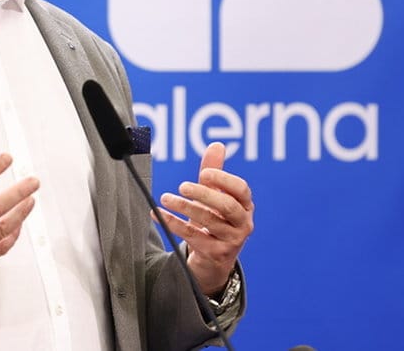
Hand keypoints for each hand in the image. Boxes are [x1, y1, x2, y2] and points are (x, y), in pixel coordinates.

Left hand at [155, 142, 253, 294]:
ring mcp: (231, 240)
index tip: (203, 173)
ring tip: (165, 198)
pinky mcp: (216, 253)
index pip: (241, 189)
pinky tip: (158, 214)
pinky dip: (173, 223)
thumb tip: (217, 145)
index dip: (223, 180)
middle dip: (204, 194)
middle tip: (182, 186)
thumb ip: (215, 172)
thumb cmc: (215, 220)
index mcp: (245, 206)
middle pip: (227, 206)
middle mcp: (243, 223)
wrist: (213, 258)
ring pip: (208, 221)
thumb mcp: (214, 196)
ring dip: (184, 207)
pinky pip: (192, 236)